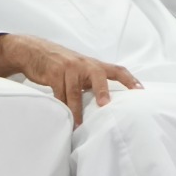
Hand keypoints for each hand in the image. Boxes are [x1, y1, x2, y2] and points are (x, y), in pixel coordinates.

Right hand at [0, 33, 139, 126]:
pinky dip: (61, 106)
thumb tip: (106, 105)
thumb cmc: (61, 64)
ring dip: (76, 110)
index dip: (130, 81)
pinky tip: (63, 116)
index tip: (141, 92)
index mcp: (94, 65)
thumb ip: (92, 83)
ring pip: (74, 91)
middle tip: (106, 106)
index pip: (118, 70)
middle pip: (99, 76)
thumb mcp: (79, 70)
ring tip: (79, 125)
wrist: (34, 51)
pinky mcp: (53, 72)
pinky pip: (58, 93)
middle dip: (103, 91)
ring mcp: (68, 67)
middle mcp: (84, 64)